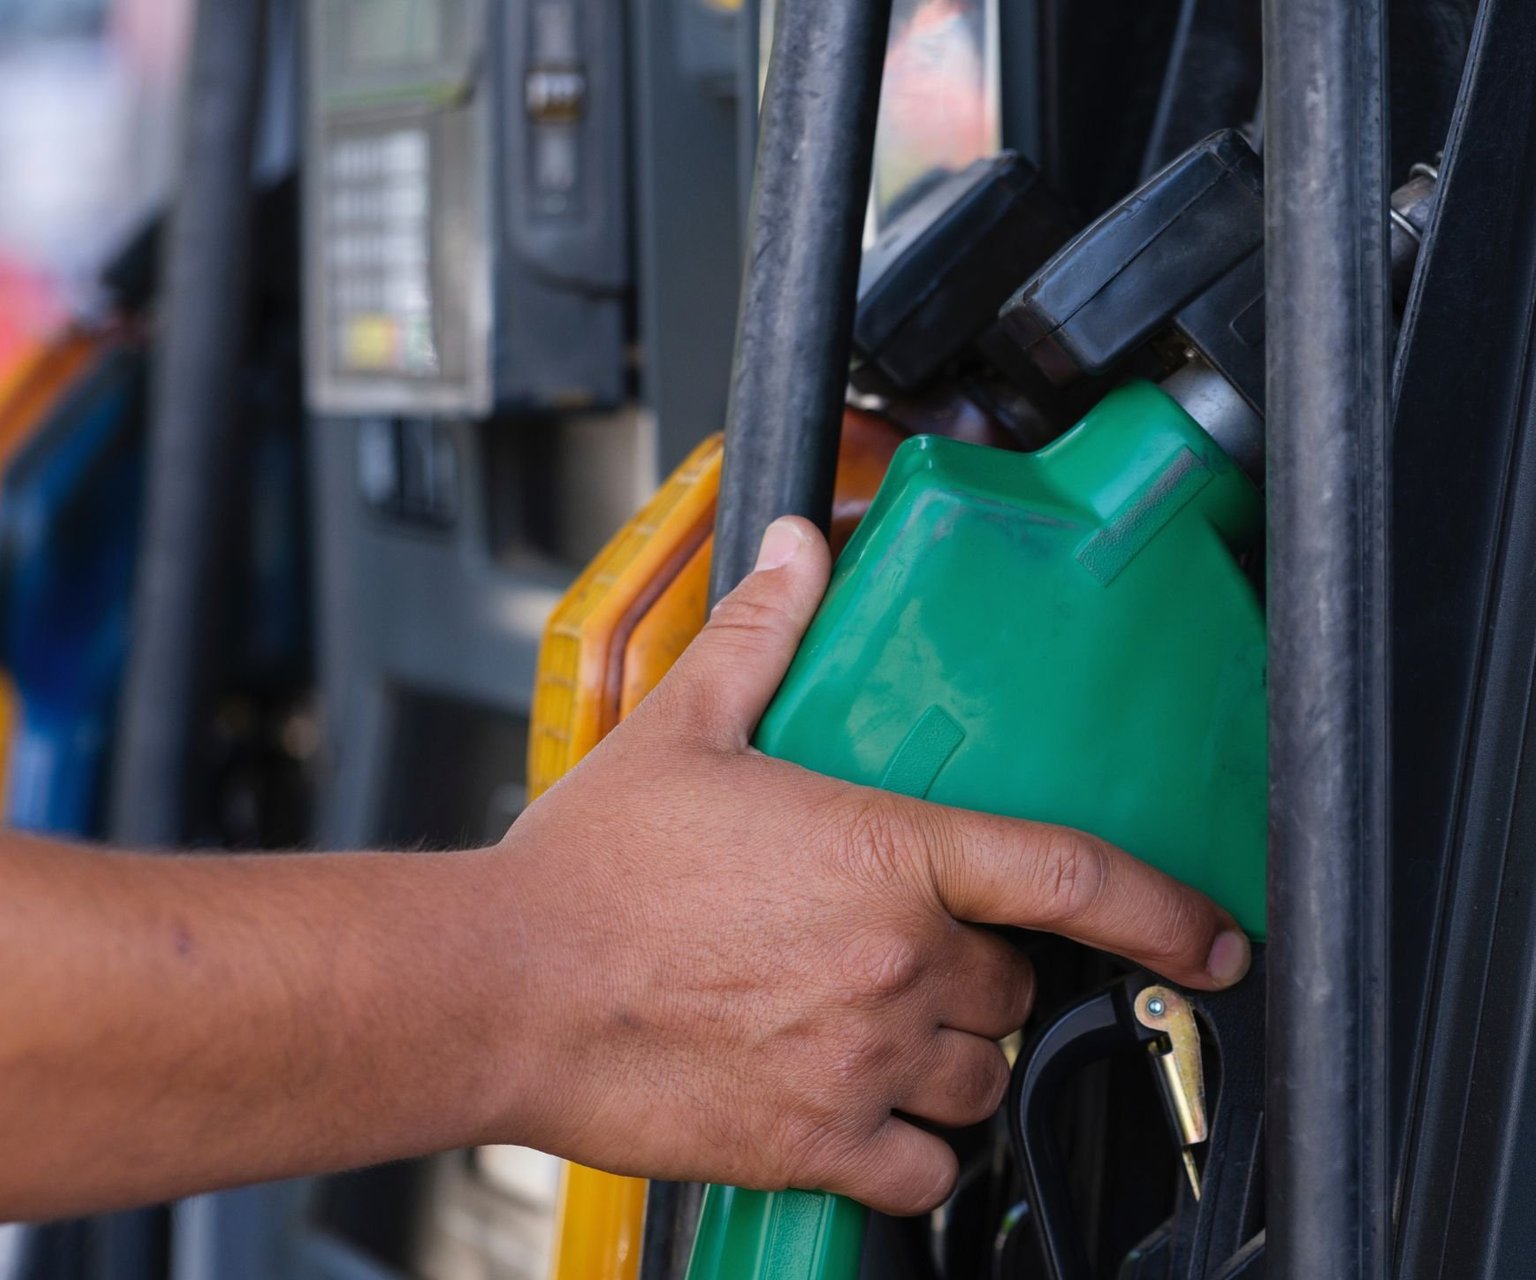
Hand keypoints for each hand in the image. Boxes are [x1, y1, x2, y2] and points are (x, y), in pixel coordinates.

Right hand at [497, 517, 1251, 1215]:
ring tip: (893, 1023)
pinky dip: (917, 1147)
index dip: (1167, 910)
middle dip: (987, 967)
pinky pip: (922, 1168)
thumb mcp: (681, 727)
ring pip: (983, 1075)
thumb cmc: (588, 871)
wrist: (504, 989)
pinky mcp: (816, 1142)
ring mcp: (862, 1060)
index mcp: (882, 855)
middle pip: (1016, 982)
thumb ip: (762, 634)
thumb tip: (797, 549)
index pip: (1068, 876)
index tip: (1213, 937)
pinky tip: (870, 1108)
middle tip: (918, 949)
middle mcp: (894, 965)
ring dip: (961, 1050)